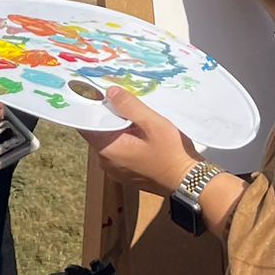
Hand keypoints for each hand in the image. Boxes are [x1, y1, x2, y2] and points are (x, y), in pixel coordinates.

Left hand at [80, 86, 199, 196]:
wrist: (188, 182)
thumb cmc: (171, 153)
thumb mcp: (152, 123)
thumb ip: (129, 106)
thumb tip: (109, 92)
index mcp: (108, 150)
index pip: (86, 125)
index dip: (92, 108)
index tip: (100, 94)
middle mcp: (105, 162)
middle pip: (98, 133)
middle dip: (109, 117)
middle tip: (124, 101)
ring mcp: (115, 170)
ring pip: (109, 141)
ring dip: (119, 129)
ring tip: (135, 117)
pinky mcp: (125, 174)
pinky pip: (118, 152)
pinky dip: (125, 140)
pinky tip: (140, 134)